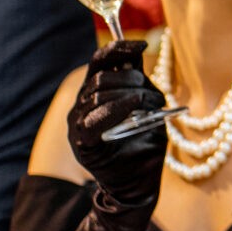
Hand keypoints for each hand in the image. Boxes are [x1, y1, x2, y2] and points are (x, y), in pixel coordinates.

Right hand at [68, 41, 164, 213]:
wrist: (139, 185)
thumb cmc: (144, 144)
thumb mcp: (147, 106)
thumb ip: (139, 82)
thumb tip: (137, 51)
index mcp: (95, 94)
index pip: (98, 61)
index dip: (117, 48)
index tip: (141, 44)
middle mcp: (80, 106)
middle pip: (102, 77)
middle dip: (132, 79)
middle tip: (153, 96)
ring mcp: (78, 125)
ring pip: (99, 93)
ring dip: (131, 94)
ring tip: (150, 106)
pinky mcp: (82, 143)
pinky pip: (94, 118)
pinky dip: (118, 108)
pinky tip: (136, 106)